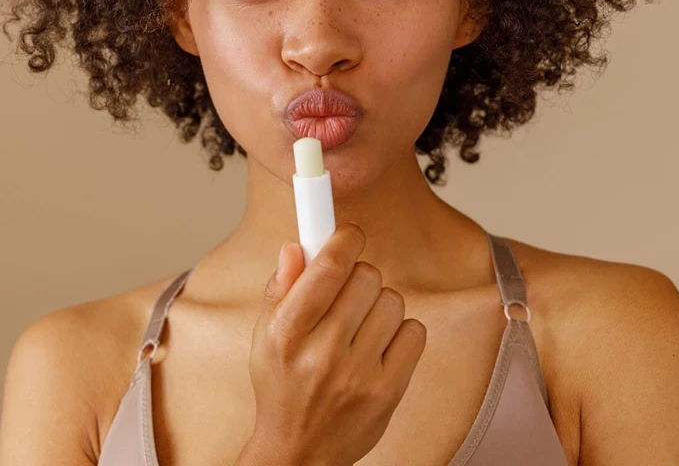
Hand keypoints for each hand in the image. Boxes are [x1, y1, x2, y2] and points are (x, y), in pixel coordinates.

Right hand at [247, 222, 426, 465]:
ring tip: (361, 324)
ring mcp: (359, 374)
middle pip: (366, 277)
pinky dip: (401, 330)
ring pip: (392, 300)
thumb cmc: (281, 388)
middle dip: (359, 275)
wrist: (299, 451)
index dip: (344, 239)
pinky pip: (414, 331)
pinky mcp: (388, 391)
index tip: (348, 234)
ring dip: (379, 303)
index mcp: (286, 333)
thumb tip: (296, 246)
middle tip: (348, 291)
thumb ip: (280, 288)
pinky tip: (379, 344)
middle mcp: (322, 353)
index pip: (327, 268)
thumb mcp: (264, 337)